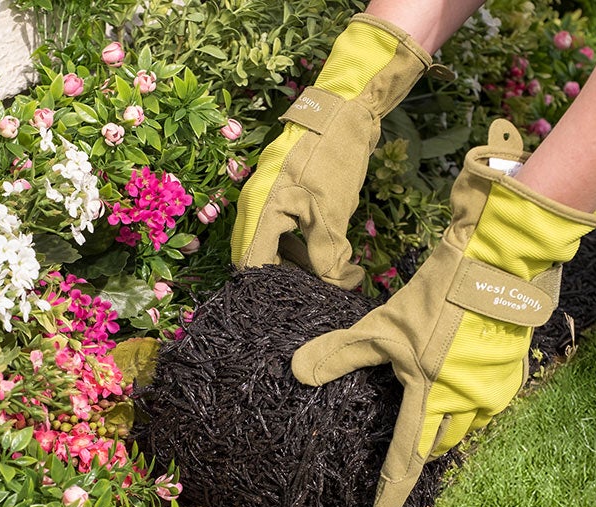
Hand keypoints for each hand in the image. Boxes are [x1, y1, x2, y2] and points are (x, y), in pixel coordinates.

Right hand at [230, 13, 434, 288]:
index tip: (301, 305)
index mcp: (258, 212)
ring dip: (298, 265)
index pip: (252, 267)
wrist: (343, 112)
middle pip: (258, 260)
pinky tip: (329, 257)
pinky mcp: (281, 196)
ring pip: (272, 248)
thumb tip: (334, 287)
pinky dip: (301, 247)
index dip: (273, 292)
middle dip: (287, 281)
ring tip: (331, 277)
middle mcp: (253, 208)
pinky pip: (282, 232)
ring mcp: (265, 201)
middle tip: (320, 295)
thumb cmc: (333, 159)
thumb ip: (327, 256)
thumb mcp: (332, 213)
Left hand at [291, 120, 595, 506]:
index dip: (392, 490)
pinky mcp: (515, 371)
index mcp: (431, 399)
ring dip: (448, 425)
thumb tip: (296, 371)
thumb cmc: (440, 298)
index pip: (407, 459)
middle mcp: (467, 405)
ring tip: (432, 419)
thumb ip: (341, 353)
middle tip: (407, 451)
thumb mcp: (382, 325)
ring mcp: (496, 390)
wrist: (502, 268)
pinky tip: (462, 384)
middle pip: (439, 443)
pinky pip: (488, 400)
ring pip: (468, 424)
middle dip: (423, 450)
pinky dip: (471, 401)